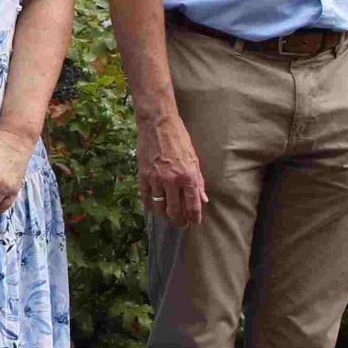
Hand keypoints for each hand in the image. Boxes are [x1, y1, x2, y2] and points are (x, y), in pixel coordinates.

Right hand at [135, 109, 206, 225]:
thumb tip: (203, 199)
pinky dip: (151, 206)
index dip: (194, 217)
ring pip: (160, 207)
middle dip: (179, 221)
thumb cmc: (179, 139)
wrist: (158, 124)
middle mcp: (172, 180)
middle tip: (182, 224)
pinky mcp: (143, 176)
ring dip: (165, 215)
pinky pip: (146, 198)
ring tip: (168, 216)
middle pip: (175, 211)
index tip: (194, 222)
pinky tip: (155, 207)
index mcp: (188, 176)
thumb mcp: (194, 159)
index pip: (192, 205)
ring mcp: (156, 179)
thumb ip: (198, 181)